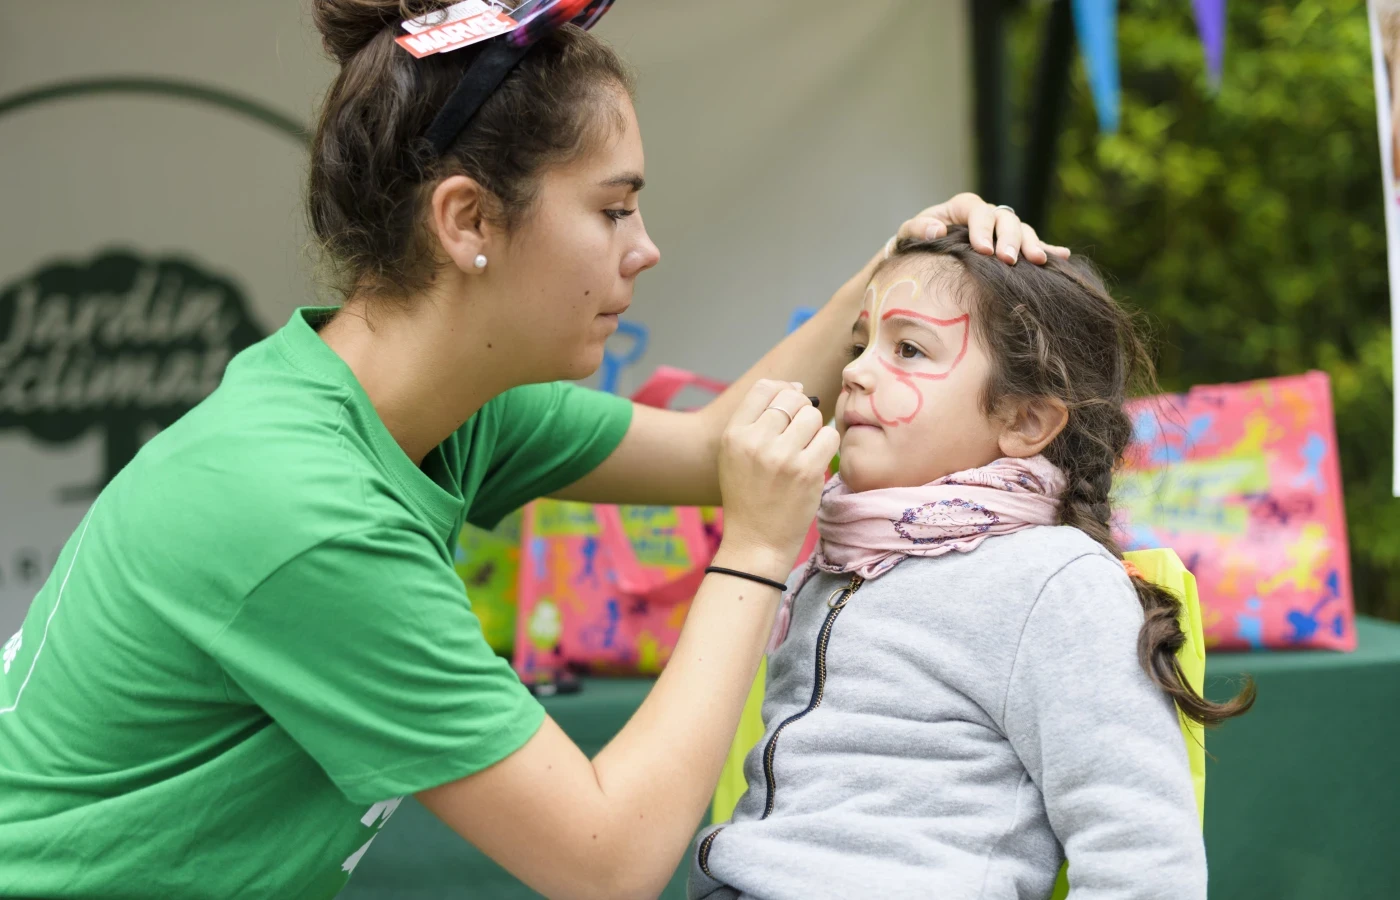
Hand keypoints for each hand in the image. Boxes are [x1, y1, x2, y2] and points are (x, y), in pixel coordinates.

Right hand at [716, 380, 838, 576]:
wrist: (755, 542)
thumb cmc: (749, 496)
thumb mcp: (736, 454)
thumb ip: (758, 419)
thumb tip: (796, 386)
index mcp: (733, 434)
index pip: (765, 388)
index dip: (783, 391)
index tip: (790, 409)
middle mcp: (755, 441)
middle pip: (792, 398)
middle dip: (802, 410)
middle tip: (800, 433)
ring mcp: (781, 456)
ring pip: (813, 415)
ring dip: (815, 429)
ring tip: (806, 449)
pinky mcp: (806, 472)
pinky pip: (829, 437)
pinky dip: (827, 446)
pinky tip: (816, 460)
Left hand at [889, 192, 1070, 265]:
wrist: (925, 254)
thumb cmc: (917, 242)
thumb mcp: (909, 234)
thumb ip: (918, 228)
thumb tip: (936, 230)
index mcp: (963, 208)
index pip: (977, 211)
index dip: (982, 228)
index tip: (982, 250)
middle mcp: (986, 215)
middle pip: (1005, 220)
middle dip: (1009, 239)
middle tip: (1008, 260)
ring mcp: (1001, 230)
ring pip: (1022, 230)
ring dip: (1031, 244)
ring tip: (1037, 260)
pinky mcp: (1011, 245)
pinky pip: (1033, 244)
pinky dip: (1047, 249)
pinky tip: (1062, 255)